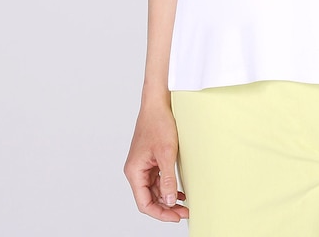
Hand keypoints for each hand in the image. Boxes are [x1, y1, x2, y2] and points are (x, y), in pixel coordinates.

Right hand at [123, 103, 189, 221]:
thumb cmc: (158, 123)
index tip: (176, 217)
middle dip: (165, 207)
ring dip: (167, 198)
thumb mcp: (166, 154)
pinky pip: (157, 179)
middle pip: (148, 198)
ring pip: (154, 190)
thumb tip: (168, 202)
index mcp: (134, 171)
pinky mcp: (150, 159)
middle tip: (184, 213)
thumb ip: (167, 179)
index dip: (160, 213)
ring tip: (184, 205)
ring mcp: (143, 165)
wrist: (158, 102)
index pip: (144, 203)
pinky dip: (167, 187)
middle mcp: (136, 170)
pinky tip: (179, 192)